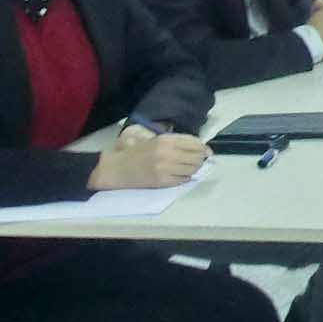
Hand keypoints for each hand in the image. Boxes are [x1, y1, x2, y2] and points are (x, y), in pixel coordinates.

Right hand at [89, 130, 208, 190]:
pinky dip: (186, 177)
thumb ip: (176, 143)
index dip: (203, 147)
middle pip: (196, 157)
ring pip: (192, 169)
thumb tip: (202, 148)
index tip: (206, 150)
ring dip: (195, 168)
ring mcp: (165, 168)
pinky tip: (181, 175)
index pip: (194, 142)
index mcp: (165, 140)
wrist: (116, 168)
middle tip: (198, 160)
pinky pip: (184, 180)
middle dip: (200, 158)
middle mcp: (167, 153)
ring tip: (189, 167)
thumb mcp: (155, 140)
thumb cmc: (135, 152)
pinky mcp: (162, 181)